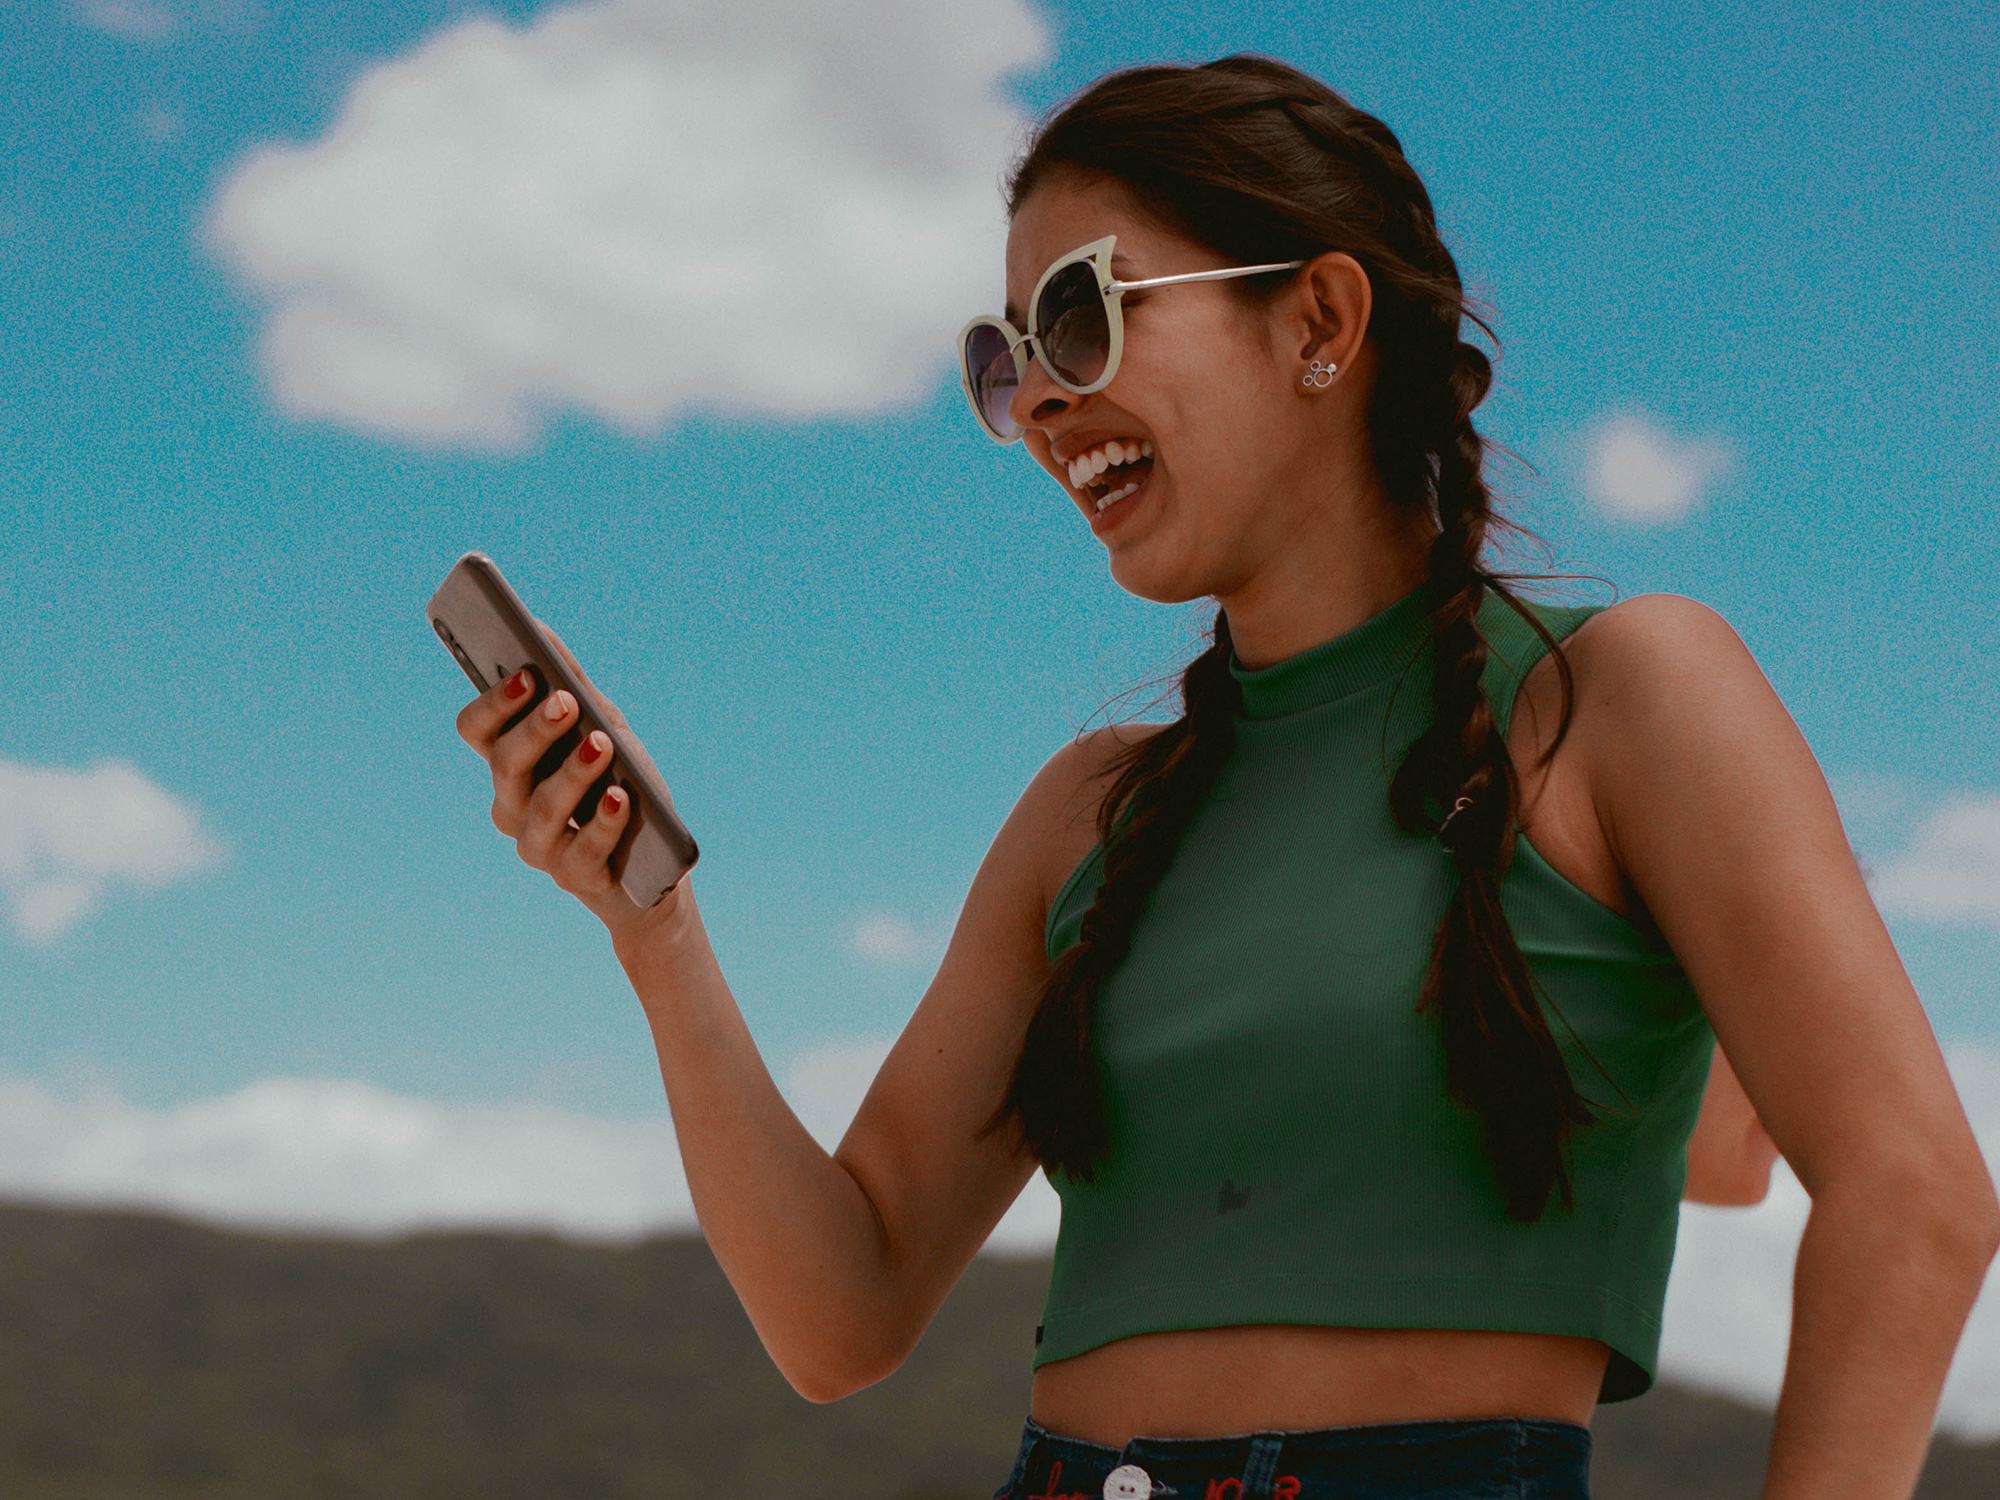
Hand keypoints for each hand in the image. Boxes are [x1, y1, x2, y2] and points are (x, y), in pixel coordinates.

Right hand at [454, 657, 684, 941]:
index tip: (528, 675)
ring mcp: (539, 847)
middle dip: (535, 731)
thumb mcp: (605, 728)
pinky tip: (619, 797)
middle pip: (505, 764)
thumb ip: (574, 683)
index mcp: (511, 765)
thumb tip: (540, 629)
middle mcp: (513, 806)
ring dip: (572, 772)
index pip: (477, 730)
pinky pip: (583, 849)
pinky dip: (603, 821)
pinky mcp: (575, 878)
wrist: (656, 863)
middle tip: (566, 701)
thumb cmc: (621, 785)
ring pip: (542, 807)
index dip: (494, 704)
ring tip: (601, 744)